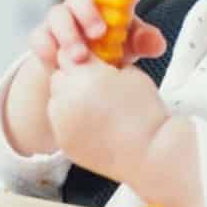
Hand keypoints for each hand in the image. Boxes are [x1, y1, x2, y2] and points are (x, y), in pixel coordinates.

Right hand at [29, 0, 165, 71]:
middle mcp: (83, 4)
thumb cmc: (111, 51)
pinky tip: (56, 60)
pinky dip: (46, 47)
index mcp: (109, 1)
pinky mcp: (43, 37)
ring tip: (80, 58)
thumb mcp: (131, 47)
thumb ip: (144, 42)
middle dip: (87, 10)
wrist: (80, 74)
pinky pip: (39, 36)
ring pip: (57, 14)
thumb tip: (155, 42)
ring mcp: (61, 19)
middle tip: (99, 33)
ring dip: (69, 35)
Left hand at [47, 49, 169, 182]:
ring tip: (96, 108)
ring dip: (69, 100)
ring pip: (56, 101)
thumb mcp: (129, 73)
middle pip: (59, 77)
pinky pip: (60, 124)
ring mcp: (62, 124)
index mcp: (84, 76)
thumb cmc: (146, 111)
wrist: (151, 152)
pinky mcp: (64, 143)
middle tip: (96, 87)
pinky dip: (71, 122)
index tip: (95, 65)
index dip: (83, 60)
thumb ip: (105, 63)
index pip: (68, 55)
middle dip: (73, 78)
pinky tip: (94, 125)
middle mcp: (67, 98)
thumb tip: (94, 61)